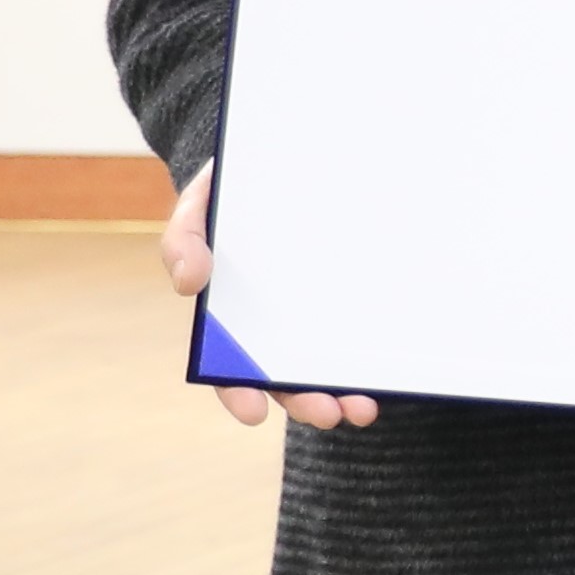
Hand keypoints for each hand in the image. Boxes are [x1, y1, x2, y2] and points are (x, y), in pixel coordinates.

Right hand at [165, 163, 374, 430]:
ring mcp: (317, 311)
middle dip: (306, 402)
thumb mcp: (201, 205)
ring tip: (362, 409)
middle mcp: (275, 322)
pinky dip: (372, 356)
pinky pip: (363, 331)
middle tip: (328, 414)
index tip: (253, 415)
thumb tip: (188, 283)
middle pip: (285, 377)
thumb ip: (185, 240)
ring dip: (343, 393)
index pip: (230, 365)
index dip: (239, 392)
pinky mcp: (354, 293)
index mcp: (233, 313)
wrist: (285, 159)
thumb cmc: (234, 188)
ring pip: (328, 364)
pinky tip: (389, 372)